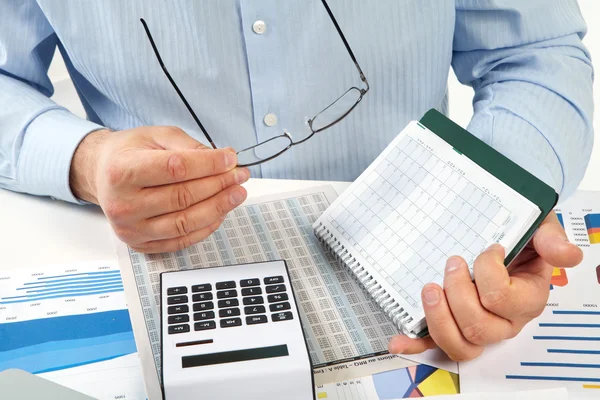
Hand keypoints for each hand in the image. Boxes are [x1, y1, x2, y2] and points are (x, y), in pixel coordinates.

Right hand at [70, 126, 248, 252]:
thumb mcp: (155, 136)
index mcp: (123, 171)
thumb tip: (223, 160)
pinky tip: (220, 212)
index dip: (208, 164)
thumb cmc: (128, 154)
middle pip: (183, 197)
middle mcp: (124, 203)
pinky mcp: (141, 244)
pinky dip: (207, 227)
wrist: (101, 175)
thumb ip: (188, 146)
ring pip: (185, 222)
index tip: (230, 159)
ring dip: (218, 208)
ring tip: (237, 194)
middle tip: (239, 175)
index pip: (174, 168)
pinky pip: (182, 240)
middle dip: (219, 185)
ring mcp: (131, 228)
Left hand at [388, 211, 582, 360]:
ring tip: (429, 289)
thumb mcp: (540, 230)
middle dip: (457, 293)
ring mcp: (478, 328)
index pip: (501, 298)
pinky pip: (437, 345)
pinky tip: (399, 339)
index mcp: (526, 300)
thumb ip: (551, 239)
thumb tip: (566, 254)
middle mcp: (503, 321)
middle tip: (452, 263)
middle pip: (477, 326)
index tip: (487, 248)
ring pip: (459, 344)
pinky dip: (417, 344)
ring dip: (437, 317)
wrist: (505, 239)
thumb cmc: (521, 238)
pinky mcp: (454, 328)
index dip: (487, 271)